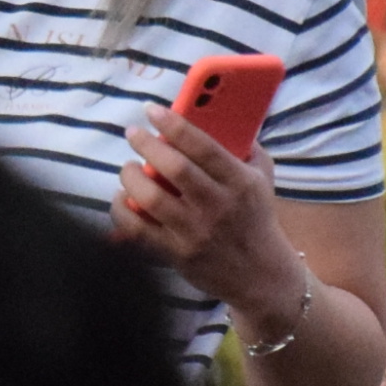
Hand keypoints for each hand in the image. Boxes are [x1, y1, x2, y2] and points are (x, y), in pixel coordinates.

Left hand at [110, 112, 297, 318]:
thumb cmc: (256, 217)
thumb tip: (214, 113)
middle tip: (133, 133)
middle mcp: (218, 206)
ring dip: (131, 177)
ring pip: (152, 198)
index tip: (153, 110)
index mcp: (240, 182)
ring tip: (129, 167)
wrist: (260, 274)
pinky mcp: (177, 254)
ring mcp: (196, 232)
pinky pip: (138, 230)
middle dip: (147, 145)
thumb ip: (245, 146)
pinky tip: (122, 198)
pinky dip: (122, 211)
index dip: (174, 124)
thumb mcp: (263, 178)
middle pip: (175, 168)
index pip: (204, 147)